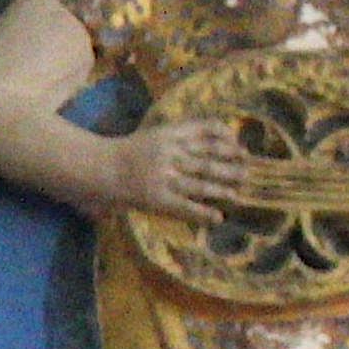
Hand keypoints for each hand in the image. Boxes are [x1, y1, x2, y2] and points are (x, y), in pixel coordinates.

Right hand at [106, 121, 248, 222]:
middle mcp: (169, 153)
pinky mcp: (157, 198)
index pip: (204, 130)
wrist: (99, 167)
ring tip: (238, 194)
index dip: (225, 138)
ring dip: (222, 189)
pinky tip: (217, 218)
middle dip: (231, 165)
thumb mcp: (155, 136)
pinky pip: (184, 206)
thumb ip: (180, 137)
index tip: (239, 145)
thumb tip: (215, 143)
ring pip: (200, 182)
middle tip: (249, 170)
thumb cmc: (128, 152)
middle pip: (207, 158)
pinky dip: (203, 213)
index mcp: (169, 133)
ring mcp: (163, 176)